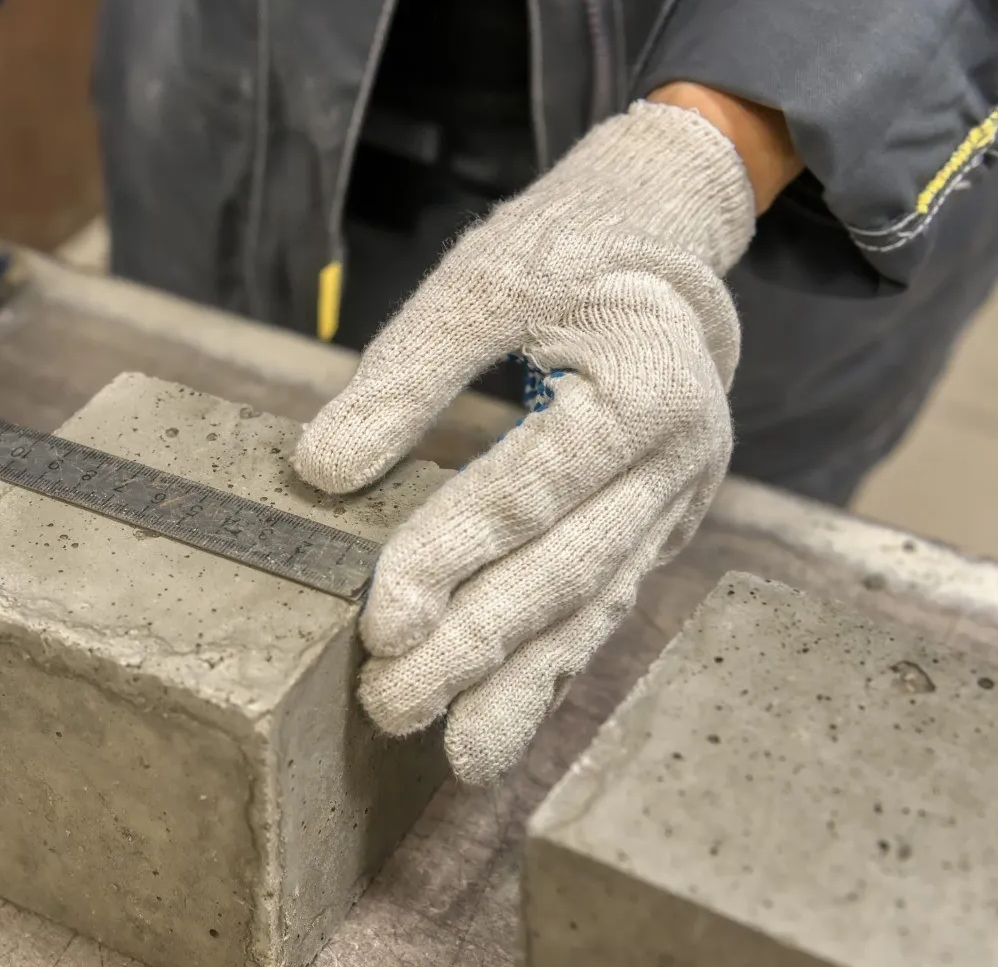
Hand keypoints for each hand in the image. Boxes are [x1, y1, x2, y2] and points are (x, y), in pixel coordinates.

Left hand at [294, 102, 757, 784]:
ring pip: (591, 610)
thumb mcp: (484, 280)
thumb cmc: (564, 254)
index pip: (529, 489)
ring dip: (518, 686)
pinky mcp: (657, 532)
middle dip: (475, 646)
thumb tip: (320, 469)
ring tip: (453, 750)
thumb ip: (403, 374)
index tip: (381, 618)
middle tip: (390, 701)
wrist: (662, 246)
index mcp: (643, 386)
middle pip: (564, 570)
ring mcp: (676, 506)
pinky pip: (600, 610)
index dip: (451, 556)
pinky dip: (549, 671)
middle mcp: (677, 459)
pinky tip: (500, 725)